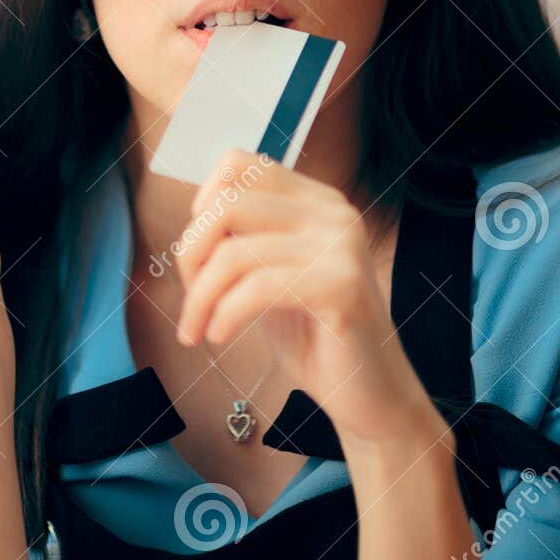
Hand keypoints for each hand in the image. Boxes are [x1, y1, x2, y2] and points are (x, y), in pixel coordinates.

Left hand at [172, 149, 446, 451]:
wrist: (369, 394)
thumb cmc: (313, 335)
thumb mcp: (270, 273)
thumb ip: (242, 237)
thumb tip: (193, 218)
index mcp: (316, 200)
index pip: (239, 165)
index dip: (202, 205)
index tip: (197, 254)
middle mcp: (332, 211)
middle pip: (228, 205)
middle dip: (191, 255)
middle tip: (191, 301)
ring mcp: (341, 245)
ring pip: (234, 253)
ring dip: (201, 298)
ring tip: (198, 329)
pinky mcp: (342, 286)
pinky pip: (256, 288)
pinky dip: (224, 315)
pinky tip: (219, 336)